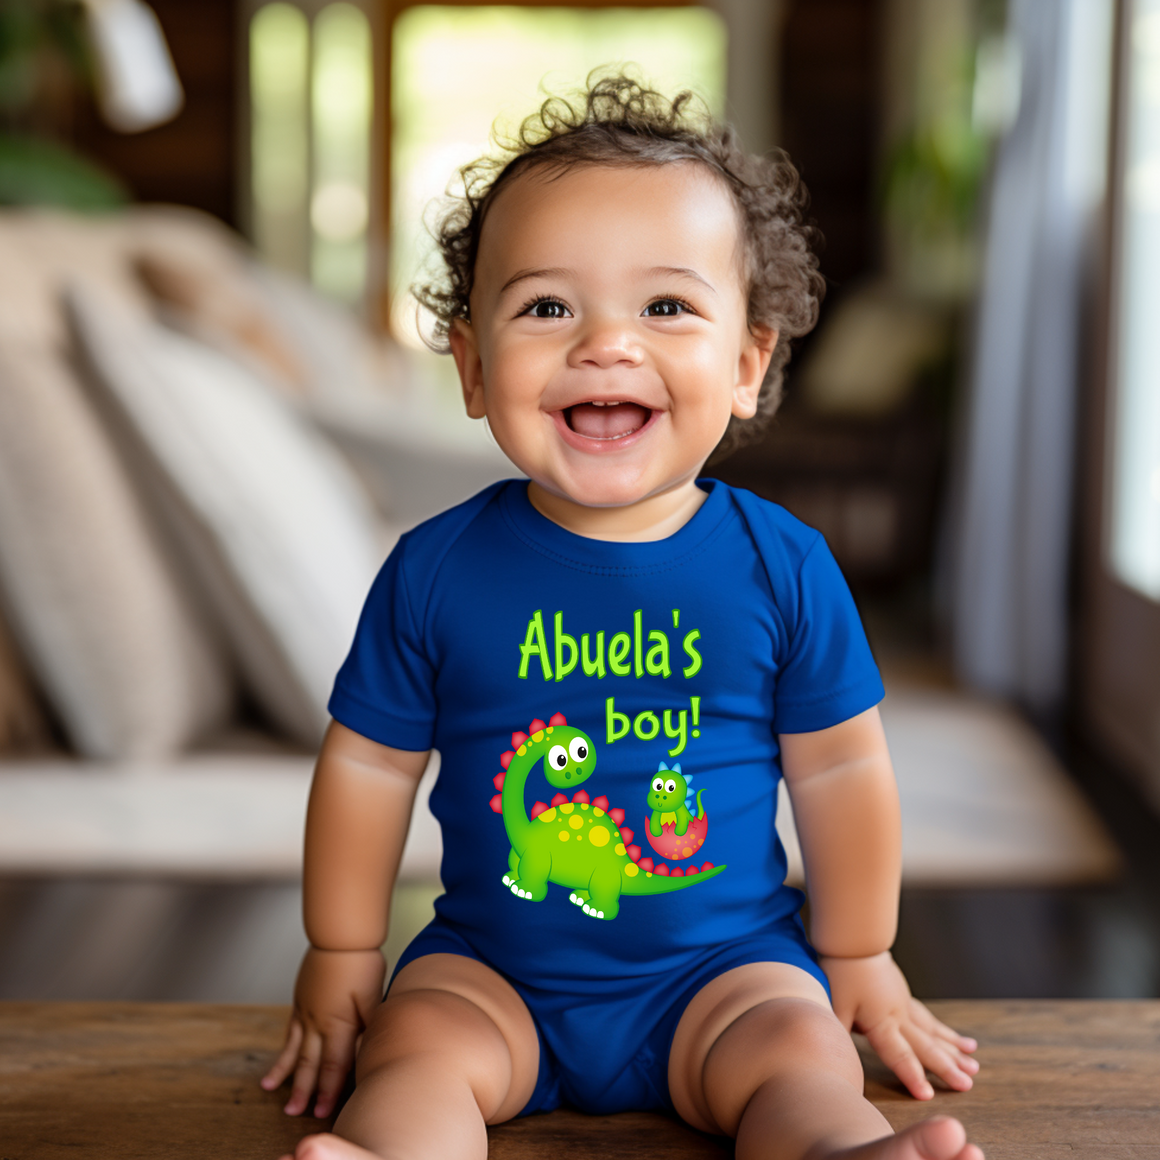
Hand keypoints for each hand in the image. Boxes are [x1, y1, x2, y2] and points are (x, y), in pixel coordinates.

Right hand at [260, 946, 385, 1118]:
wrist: (340, 937)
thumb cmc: (360, 964)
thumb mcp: (372, 997)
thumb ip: (367, 1027)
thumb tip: (364, 1051)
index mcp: (338, 1024)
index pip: (334, 1065)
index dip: (329, 1090)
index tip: (324, 1110)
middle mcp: (318, 1022)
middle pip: (309, 1063)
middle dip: (303, 1090)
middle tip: (295, 1111)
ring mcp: (305, 1012)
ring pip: (293, 1050)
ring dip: (285, 1074)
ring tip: (272, 1092)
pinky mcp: (300, 1002)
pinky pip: (289, 1033)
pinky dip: (283, 1050)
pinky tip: (277, 1061)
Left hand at [821, 951, 978, 1099]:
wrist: (854, 941)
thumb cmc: (842, 972)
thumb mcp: (835, 1004)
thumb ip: (838, 1030)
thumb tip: (836, 1053)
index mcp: (882, 1021)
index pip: (898, 1054)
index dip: (912, 1075)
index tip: (927, 1095)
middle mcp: (899, 1016)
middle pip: (926, 1046)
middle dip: (947, 1068)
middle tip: (967, 1085)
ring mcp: (905, 1005)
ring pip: (934, 1032)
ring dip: (954, 1050)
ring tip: (975, 1065)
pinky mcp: (905, 997)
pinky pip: (929, 1019)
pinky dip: (946, 1032)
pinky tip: (961, 1041)